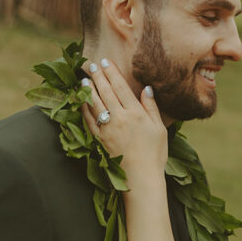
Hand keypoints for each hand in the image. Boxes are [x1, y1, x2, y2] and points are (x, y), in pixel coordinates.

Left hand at [82, 59, 167, 181]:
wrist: (141, 178)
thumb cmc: (155, 154)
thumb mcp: (159, 128)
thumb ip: (151, 107)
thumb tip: (146, 88)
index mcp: (136, 113)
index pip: (121, 87)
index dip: (112, 73)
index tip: (106, 62)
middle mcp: (120, 118)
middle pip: (106, 92)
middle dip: (98, 76)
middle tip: (92, 65)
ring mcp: (107, 129)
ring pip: (95, 103)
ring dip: (88, 89)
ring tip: (84, 79)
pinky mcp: (99, 140)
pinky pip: (88, 120)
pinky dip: (84, 108)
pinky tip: (81, 101)